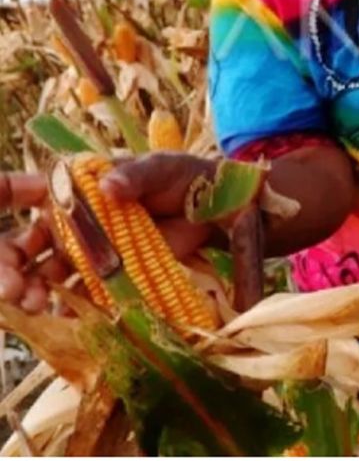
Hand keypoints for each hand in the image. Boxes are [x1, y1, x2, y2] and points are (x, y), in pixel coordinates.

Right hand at [0, 152, 216, 312]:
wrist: (212, 210)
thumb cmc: (181, 177)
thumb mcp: (160, 168)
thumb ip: (135, 175)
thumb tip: (110, 187)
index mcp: (72, 187)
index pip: (20, 191)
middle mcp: (69, 221)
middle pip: (22, 243)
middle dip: (7, 263)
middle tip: (9, 285)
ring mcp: (85, 251)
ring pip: (42, 273)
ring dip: (29, 289)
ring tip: (31, 303)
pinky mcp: (106, 275)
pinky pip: (76, 293)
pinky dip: (61, 306)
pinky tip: (54, 317)